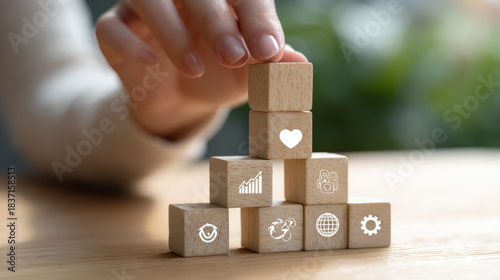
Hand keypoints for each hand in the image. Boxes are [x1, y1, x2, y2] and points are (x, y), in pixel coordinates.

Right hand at [96, 0, 306, 139]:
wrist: (180, 100)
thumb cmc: (218, 77)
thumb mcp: (248, 77)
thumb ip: (271, 67)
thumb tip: (299, 63)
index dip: (257, 18)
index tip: (268, 52)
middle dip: (216, 21)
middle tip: (233, 57)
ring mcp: (145, 9)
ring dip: (172, 32)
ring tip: (195, 69)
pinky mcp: (116, 32)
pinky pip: (110, 28)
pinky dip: (129, 44)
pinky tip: (150, 65)